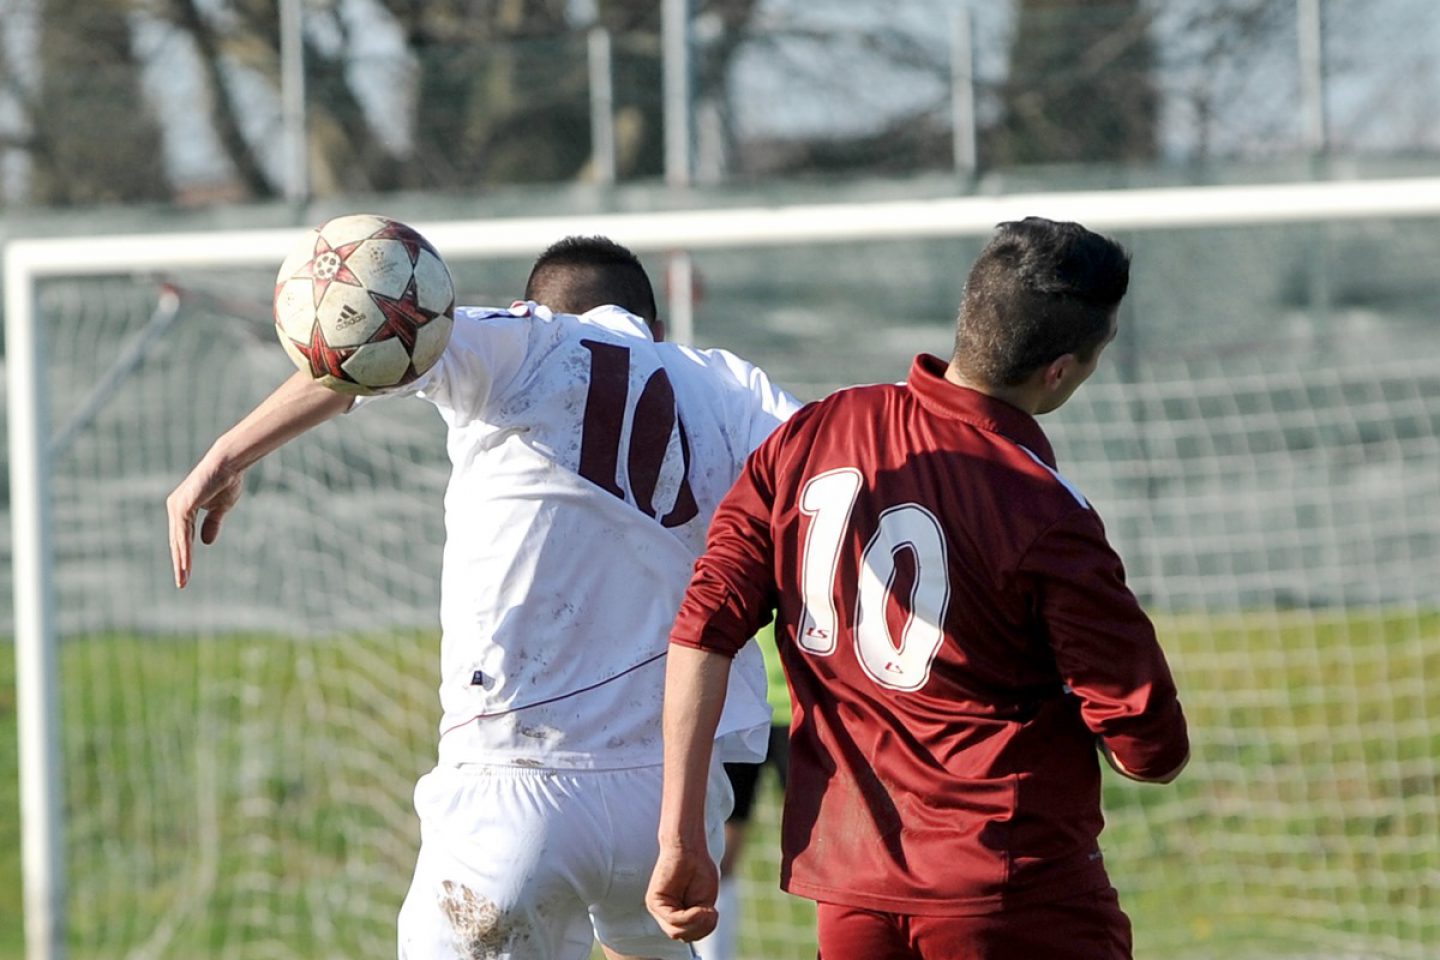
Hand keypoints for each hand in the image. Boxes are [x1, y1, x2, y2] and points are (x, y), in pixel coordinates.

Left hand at [166, 458, 244, 588]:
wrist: (229, 464)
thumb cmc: (226, 481)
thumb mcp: (220, 509)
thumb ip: (211, 524)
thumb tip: (206, 543)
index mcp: (183, 509)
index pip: (182, 538)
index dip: (185, 556)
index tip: (187, 574)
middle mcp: (176, 508)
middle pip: (177, 542)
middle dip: (180, 564)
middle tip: (182, 583)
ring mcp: (177, 507)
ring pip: (178, 541)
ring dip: (181, 561)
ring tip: (183, 579)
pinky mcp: (182, 506)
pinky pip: (183, 533)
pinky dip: (184, 549)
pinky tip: (185, 563)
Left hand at [645, 844, 719, 941]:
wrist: (690, 849)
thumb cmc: (699, 870)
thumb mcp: (705, 902)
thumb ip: (699, 922)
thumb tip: (692, 936)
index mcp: (679, 915)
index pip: (690, 935)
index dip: (704, 929)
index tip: (714, 914)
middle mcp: (666, 914)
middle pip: (683, 936)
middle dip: (701, 928)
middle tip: (712, 912)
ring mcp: (659, 909)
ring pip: (676, 932)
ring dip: (696, 923)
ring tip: (707, 910)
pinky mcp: (654, 902)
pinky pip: (672, 919)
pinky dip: (689, 917)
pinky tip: (700, 908)